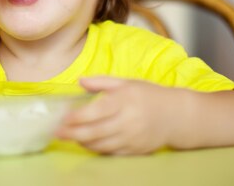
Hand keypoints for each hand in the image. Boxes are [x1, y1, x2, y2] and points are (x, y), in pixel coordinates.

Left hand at [56, 76, 188, 154]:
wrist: (175, 116)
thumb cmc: (147, 95)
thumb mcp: (126, 82)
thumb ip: (101, 81)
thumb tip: (80, 81)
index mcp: (124, 101)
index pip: (96, 111)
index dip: (77, 116)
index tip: (62, 117)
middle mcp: (127, 121)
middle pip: (95, 132)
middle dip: (73, 133)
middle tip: (57, 133)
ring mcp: (131, 138)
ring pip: (100, 145)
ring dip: (82, 142)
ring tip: (69, 137)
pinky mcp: (134, 151)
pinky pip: (111, 153)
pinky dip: (96, 149)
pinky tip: (87, 143)